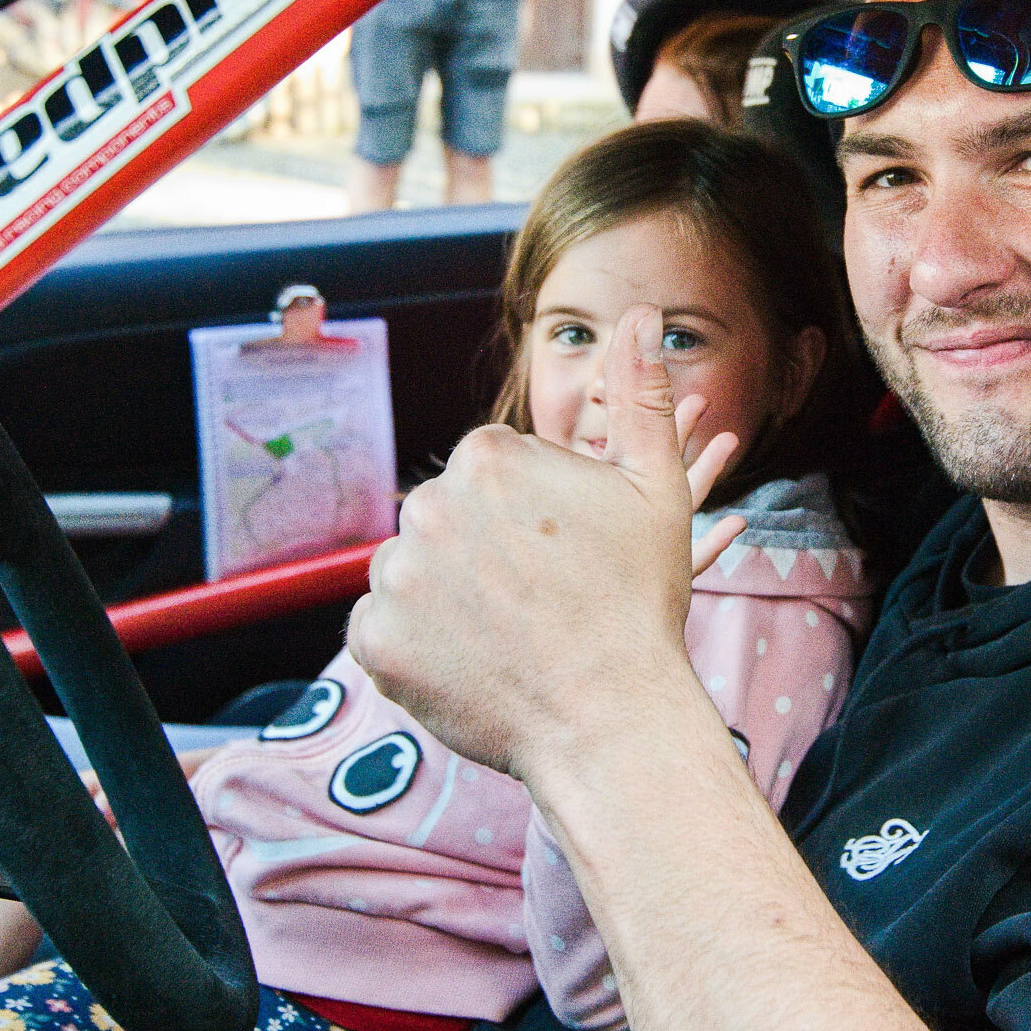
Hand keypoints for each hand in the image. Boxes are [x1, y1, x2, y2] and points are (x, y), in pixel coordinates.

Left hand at [350, 306, 733, 778]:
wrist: (612, 715)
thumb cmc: (639, 601)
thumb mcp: (656, 487)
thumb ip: (639, 394)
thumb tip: (643, 315)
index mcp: (490, 456)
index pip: (490, 472)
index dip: (532, 515)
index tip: (563, 555)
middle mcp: (429, 504)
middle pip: (447, 518)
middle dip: (484, 552)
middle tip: (540, 600)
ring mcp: (396, 575)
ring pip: (414, 570)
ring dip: (448, 596)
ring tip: (508, 633)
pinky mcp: (374, 640)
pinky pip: (384, 629)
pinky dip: (419, 645)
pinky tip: (473, 660)